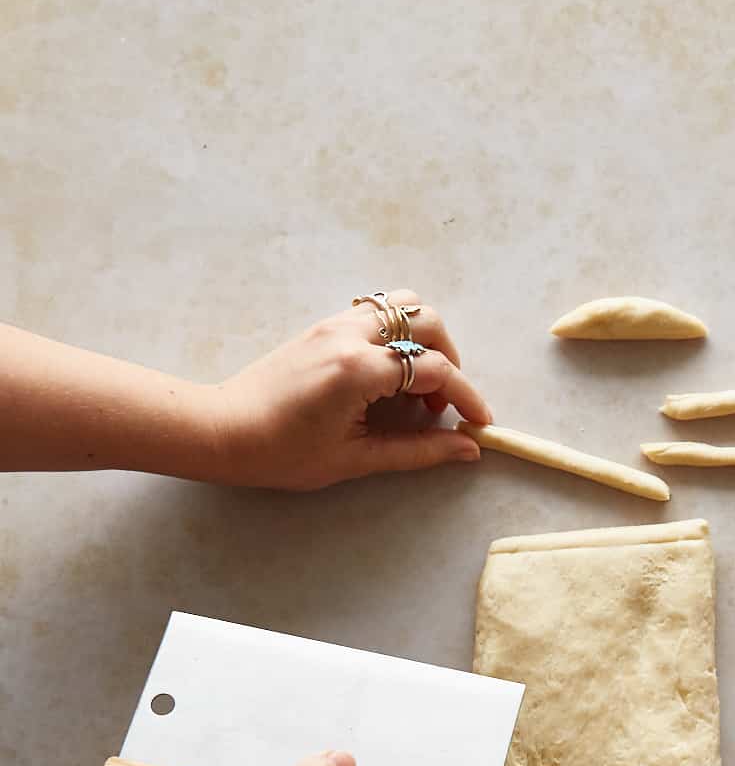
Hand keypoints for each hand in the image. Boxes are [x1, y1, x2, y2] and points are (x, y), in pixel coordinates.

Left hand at [205, 289, 492, 490]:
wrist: (224, 430)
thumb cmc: (283, 452)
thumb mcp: (356, 458)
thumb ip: (418, 451)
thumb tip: (466, 449)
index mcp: (359, 369)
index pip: (435, 370)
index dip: (466, 397)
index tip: (479, 423)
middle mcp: (349, 334)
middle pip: (426, 322)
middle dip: (449, 360)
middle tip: (441, 404)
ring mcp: (334, 324)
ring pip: (401, 306)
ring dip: (424, 338)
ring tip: (418, 383)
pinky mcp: (323, 326)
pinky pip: (375, 313)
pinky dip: (397, 335)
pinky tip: (390, 374)